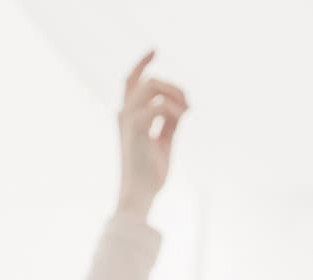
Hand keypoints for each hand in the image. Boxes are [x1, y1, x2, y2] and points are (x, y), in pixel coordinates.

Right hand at [114, 51, 186, 219]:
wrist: (139, 195)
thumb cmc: (150, 174)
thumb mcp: (164, 143)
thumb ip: (170, 124)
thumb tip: (183, 108)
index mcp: (128, 116)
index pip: (132, 80)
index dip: (142, 63)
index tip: (155, 50)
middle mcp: (124, 114)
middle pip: (146, 80)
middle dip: (172, 86)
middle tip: (188, 104)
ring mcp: (128, 119)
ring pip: (151, 85)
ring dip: (174, 93)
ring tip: (186, 111)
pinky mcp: (136, 129)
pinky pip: (159, 105)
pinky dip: (174, 109)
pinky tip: (182, 119)